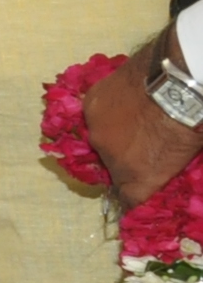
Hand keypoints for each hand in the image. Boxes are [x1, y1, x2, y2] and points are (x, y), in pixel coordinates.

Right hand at [83, 38, 202, 207]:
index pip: (130, 199)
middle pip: (113, 167)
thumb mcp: (186, 156)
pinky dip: (109, 111)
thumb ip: (166, 170)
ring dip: (115, 134)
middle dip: (126, 159)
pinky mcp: (90, 104)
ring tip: (136, 119)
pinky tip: (126, 101)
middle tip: (147, 144)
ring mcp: (97, 131)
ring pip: (102, 138)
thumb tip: (160, 170)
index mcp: (138, 179)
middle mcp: (110, 160)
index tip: (145, 184)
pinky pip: (96, 114)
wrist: (179, 83)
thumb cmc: (193, 122)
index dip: (136, 191)